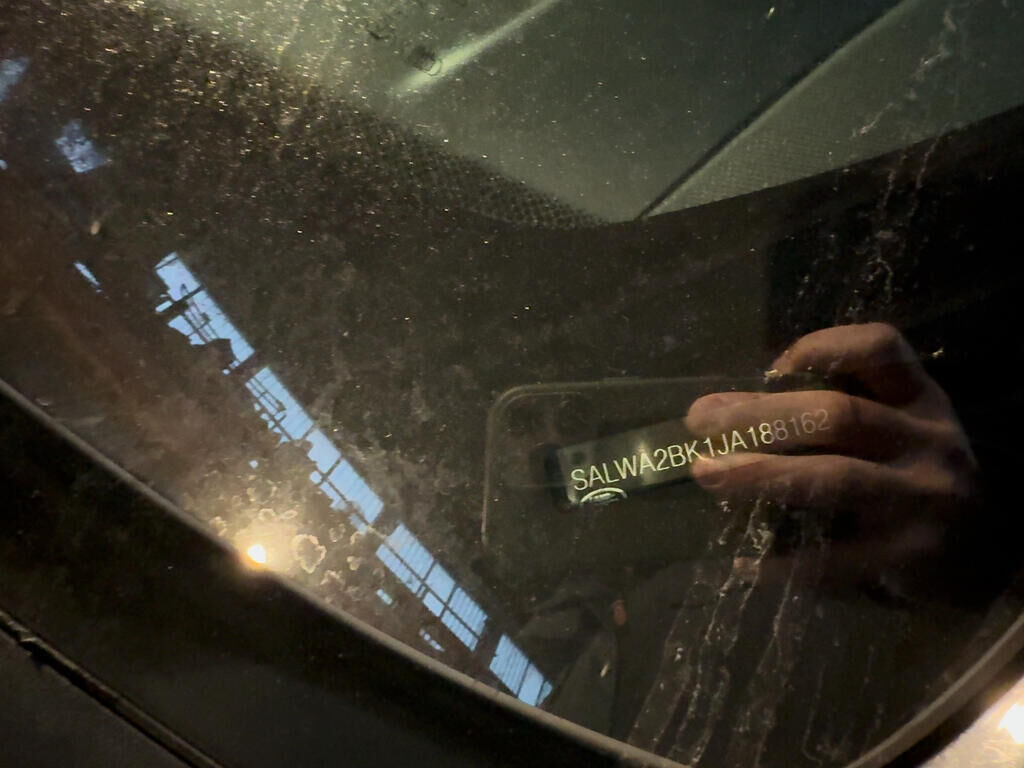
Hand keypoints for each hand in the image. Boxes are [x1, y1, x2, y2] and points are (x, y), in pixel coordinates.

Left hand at [685, 323, 976, 592]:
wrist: (991, 558)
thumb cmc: (919, 480)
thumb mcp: (901, 430)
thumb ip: (845, 409)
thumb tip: (740, 407)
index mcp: (920, 401)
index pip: (880, 348)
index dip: (819, 348)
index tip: (768, 368)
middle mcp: (927, 441)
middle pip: (837, 414)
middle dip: (759, 416)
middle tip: (700, 421)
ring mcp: (921, 500)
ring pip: (832, 479)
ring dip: (760, 474)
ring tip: (706, 474)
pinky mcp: (909, 558)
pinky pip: (834, 558)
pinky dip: (782, 561)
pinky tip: (742, 561)